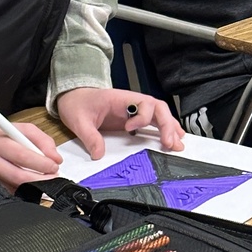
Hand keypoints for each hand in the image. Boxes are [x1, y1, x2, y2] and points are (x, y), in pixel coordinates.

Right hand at [0, 122, 62, 189]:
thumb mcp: (20, 129)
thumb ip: (41, 139)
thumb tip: (55, 158)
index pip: (22, 155)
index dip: (41, 163)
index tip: (54, 165)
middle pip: (18, 175)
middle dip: (41, 178)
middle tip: (53, 176)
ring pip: (14, 187)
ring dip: (34, 186)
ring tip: (45, 180)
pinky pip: (8, 192)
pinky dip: (22, 190)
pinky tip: (29, 184)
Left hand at [56, 87, 185, 159]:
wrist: (73, 97)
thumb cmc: (77, 104)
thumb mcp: (79, 120)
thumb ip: (89, 136)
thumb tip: (98, 154)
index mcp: (120, 99)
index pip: (143, 103)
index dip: (141, 117)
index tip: (130, 129)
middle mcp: (131, 102)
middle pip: (158, 108)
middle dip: (167, 124)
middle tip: (170, 143)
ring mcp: (134, 110)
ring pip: (159, 114)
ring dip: (170, 128)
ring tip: (178, 144)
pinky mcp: (133, 118)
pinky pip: (153, 121)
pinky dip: (164, 129)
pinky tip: (172, 139)